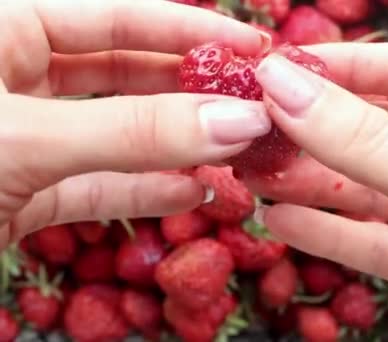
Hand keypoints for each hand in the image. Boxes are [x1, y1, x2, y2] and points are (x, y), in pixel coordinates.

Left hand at [0, 0, 271, 247]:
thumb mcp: (24, 137)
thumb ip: (132, 130)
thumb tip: (239, 121)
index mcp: (6, 31)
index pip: (115, 16)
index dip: (189, 30)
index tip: (252, 47)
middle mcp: (16, 79)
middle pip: (123, 75)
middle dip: (190, 92)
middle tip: (252, 106)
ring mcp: (23, 142)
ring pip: (116, 137)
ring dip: (177, 147)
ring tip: (235, 153)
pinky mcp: (22, 198)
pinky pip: (95, 189)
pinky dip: (144, 193)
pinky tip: (194, 193)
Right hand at [248, 43, 387, 340]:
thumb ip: (369, 144)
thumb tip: (288, 88)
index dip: (344, 68)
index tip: (281, 71)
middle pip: (382, 132)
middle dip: (318, 131)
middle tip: (254, 129)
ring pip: (372, 190)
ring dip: (314, 184)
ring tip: (255, 175)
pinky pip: (376, 240)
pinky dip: (331, 232)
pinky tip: (282, 222)